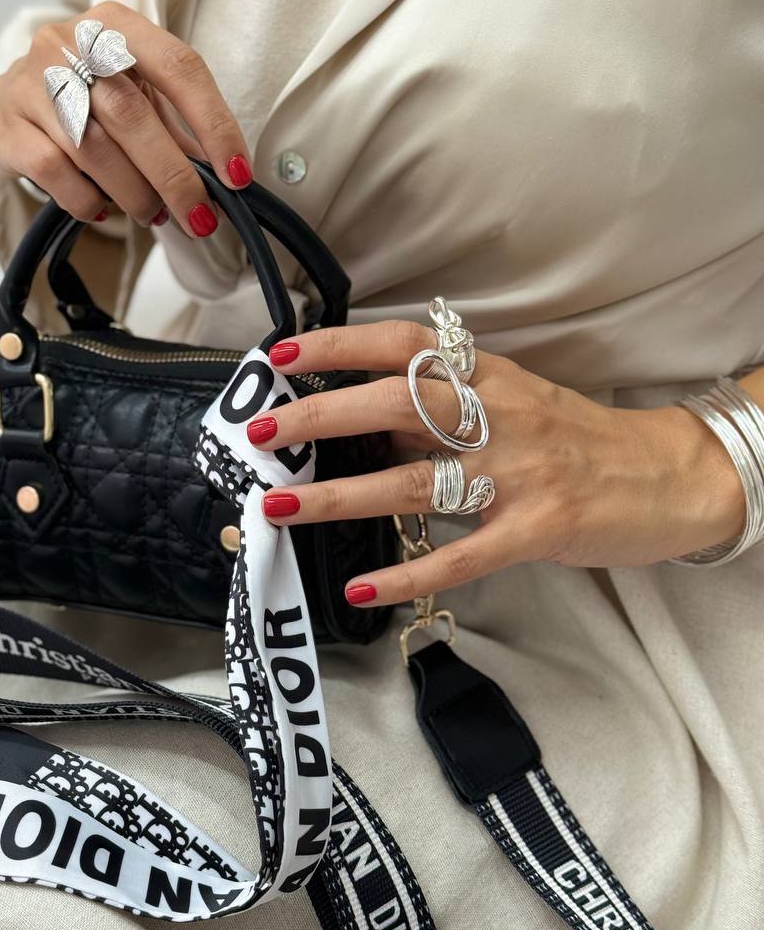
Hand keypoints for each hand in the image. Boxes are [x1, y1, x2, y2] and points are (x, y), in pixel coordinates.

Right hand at [0, 1, 252, 233]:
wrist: (13, 102)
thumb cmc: (91, 97)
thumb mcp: (138, 94)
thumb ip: (177, 127)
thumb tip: (224, 178)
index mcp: (115, 24)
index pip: (179, 67)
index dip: (214, 124)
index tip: (236, 174)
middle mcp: (68, 42)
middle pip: (132, 115)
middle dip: (173, 177)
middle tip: (199, 217)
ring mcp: (29, 80)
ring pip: (91, 148)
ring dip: (133, 193)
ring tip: (152, 214)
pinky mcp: (2, 123)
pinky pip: (53, 171)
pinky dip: (87, 199)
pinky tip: (103, 209)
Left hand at [247, 323, 747, 605]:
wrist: (668, 477)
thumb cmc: (580, 439)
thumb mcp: (516, 400)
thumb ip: (448, 407)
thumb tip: (366, 423)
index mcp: (491, 375)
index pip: (403, 345)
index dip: (339, 344)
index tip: (281, 353)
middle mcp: (499, 415)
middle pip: (395, 405)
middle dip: (320, 416)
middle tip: (261, 434)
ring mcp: (518, 473)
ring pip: (413, 482)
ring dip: (339, 496)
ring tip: (280, 507)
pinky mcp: (535, 530)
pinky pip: (458, 555)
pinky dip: (406, 573)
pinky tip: (361, 584)